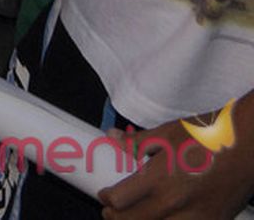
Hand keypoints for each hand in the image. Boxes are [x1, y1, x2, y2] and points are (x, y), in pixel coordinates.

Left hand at [99, 111, 253, 216]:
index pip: (121, 199)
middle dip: (116, 218)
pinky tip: (161, 219)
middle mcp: (174, 203)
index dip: (107, 198)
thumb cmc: (206, 135)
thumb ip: (138, 141)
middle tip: (110, 212)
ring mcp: (194, 218)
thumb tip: (112, 137)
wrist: (246, 146)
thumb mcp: (168, 133)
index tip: (104, 194)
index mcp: (160, 178)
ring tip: (132, 218)